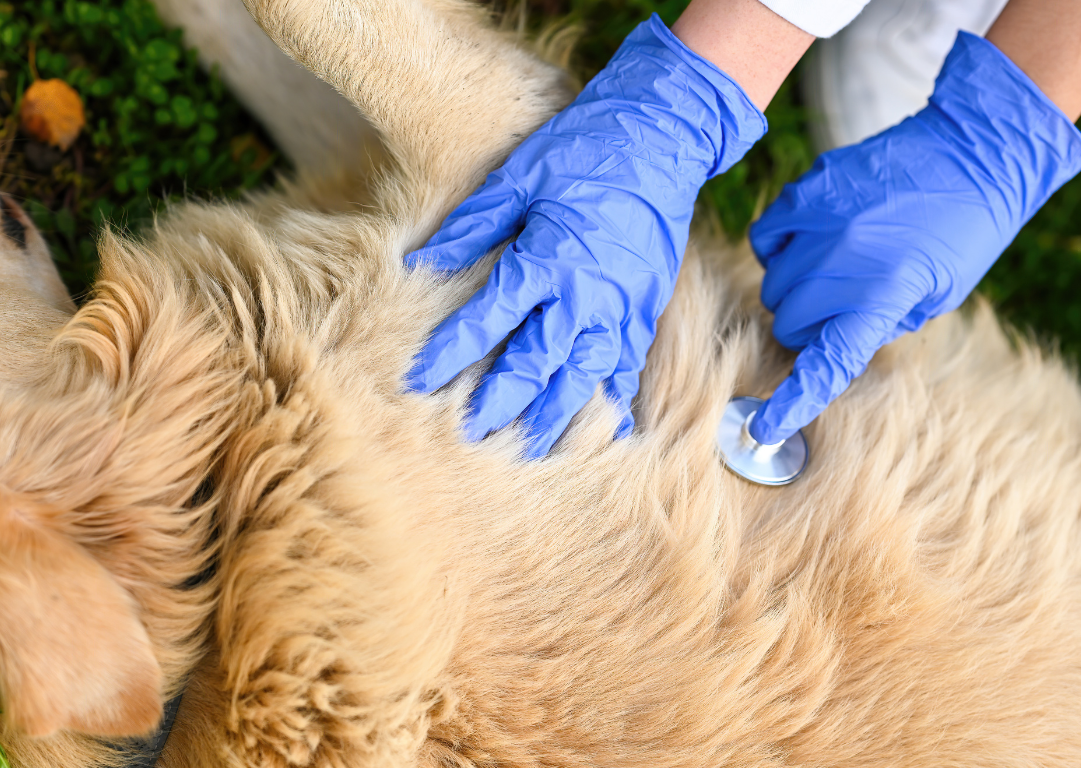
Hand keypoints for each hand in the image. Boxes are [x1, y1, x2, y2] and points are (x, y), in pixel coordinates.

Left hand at [405, 14, 765, 456]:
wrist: (661, 137)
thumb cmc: (583, 150)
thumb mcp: (517, 177)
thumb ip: (471, 226)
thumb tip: (422, 262)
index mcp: (545, 259)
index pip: (487, 321)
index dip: (449, 354)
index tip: (418, 381)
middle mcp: (585, 294)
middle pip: (535, 364)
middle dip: (500, 403)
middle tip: (471, 434)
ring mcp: (622, 306)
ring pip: (583, 378)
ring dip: (555, 417)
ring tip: (529, 447)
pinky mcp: (648, 309)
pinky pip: (626, 367)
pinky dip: (608, 399)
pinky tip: (594, 424)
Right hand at [748, 32, 1080, 444]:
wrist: (971, 151)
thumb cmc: (962, 232)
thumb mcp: (935, 296)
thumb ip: (878, 323)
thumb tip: (830, 338)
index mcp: (882, 295)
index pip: (826, 363)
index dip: (793, 401)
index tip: (765, 428)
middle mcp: (843, 262)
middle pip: (789, 322)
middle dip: (809, 328)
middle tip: (840, 311)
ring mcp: (819, 223)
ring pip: (773, 285)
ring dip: (794, 290)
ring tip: (832, 272)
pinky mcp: (806, 192)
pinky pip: (764, 239)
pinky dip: (778, 250)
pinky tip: (808, 243)